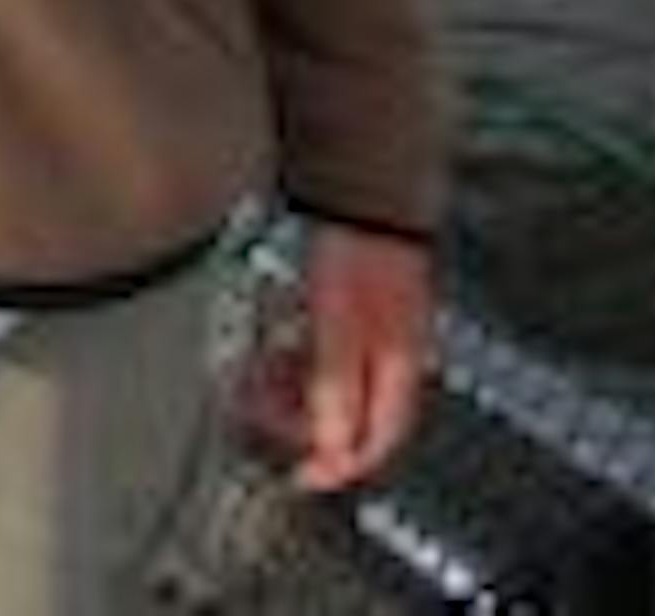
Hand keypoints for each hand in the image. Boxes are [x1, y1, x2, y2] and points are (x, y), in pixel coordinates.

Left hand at [235, 225, 432, 493]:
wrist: (360, 181)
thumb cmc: (356, 245)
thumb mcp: (339, 321)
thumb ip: (335, 385)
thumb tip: (332, 447)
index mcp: (399, 364)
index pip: (378, 440)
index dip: (338, 465)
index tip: (298, 474)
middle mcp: (392, 353)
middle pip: (351, 414)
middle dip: (303, 422)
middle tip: (260, 413)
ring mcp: (373, 328)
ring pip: (333, 383)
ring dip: (294, 390)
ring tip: (255, 378)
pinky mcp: (353, 305)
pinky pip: (325, 352)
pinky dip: (298, 359)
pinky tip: (273, 347)